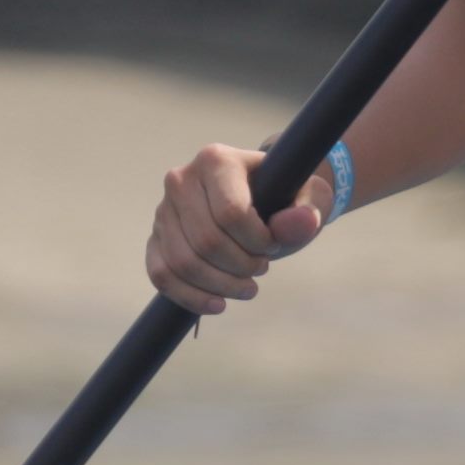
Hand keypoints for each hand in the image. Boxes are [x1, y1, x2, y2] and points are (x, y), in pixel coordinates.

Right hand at [147, 139, 319, 315]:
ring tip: (247, 287)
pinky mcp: (155, 239)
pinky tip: (218, 304)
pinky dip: (190, 297)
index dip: (257, 242)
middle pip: (207, 242)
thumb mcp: (305, 198)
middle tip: (261, 268)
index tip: (273, 246)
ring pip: (184, 263)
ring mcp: (163, 211)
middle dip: (241, 266)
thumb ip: (309, 209)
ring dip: (221, 286)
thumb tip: (305, 222)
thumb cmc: (282, 198)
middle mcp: (181, 180)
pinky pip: (162, 275)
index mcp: (215, 160)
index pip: (231, 213)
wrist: (257, 201)